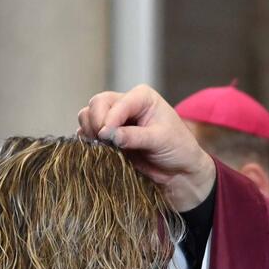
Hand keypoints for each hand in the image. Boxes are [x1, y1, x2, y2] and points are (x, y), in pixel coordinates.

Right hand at [76, 84, 216, 211]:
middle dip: (96, 123)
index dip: (108, 119)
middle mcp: (126, 103)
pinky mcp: (109, 136)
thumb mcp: (160, 140)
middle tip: (104, 143)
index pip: (116, 103)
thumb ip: (134, 136)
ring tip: (103, 147)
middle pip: (97, 104)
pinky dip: (88, 140)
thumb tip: (107, 134)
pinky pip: (88, 132)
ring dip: (90, 131)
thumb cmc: (178, 149)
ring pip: (88, 116)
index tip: (107, 137)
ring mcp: (115, 120)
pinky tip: (98, 150)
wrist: (180, 171)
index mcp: (142, 97)